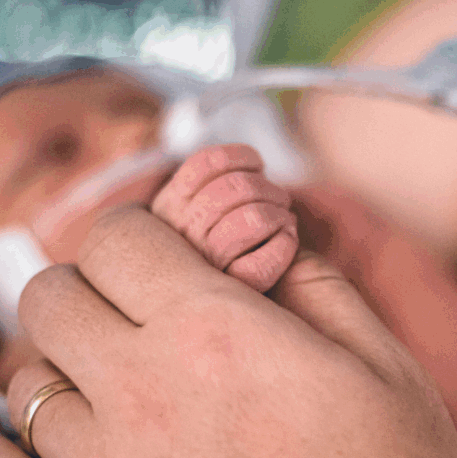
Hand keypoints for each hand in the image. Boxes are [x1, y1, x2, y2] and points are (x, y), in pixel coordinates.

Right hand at [152, 144, 297, 291]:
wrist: (217, 300)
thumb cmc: (214, 244)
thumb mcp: (193, 208)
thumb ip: (208, 183)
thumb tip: (252, 164)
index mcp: (169, 206)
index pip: (206, 163)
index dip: (242, 158)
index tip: (258, 167)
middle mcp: (182, 233)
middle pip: (236, 187)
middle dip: (269, 188)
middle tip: (280, 199)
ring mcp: (207, 262)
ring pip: (254, 218)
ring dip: (280, 213)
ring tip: (284, 219)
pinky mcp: (237, 287)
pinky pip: (266, 260)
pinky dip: (286, 244)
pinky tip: (287, 240)